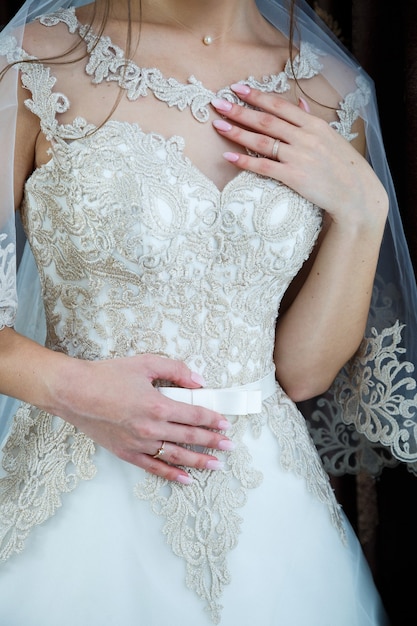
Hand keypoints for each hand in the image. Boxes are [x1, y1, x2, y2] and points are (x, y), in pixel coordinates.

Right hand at [53, 353, 232, 483]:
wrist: (74, 392)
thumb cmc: (107, 375)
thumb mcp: (145, 363)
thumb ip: (175, 369)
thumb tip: (199, 381)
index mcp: (158, 405)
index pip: (194, 415)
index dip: (212, 419)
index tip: (225, 423)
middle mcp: (151, 428)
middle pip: (190, 437)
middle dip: (213, 442)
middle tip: (230, 446)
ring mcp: (139, 444)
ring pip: (176, 456)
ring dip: (199, 462)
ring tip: (217, 465)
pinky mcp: (127, 453)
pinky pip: (154, 468)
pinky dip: (171, 475)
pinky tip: (187, 480)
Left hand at [211, 85, 387, 228]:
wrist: (354, 192)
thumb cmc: (342, 165)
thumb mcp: (330, 136)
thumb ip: (311, 119)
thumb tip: (299, 102)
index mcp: (313, 124)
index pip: (280, 106)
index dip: (257, 96)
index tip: (237, 88)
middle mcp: (305, 137)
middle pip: (266, 121)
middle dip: (239, 110)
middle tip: (218, 102)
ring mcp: (298, 157)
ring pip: (262, 141)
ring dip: (237, 132)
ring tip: (218, 125)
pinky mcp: (293, 177)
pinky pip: (264, 167)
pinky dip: (245, 161)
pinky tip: (229, 157)